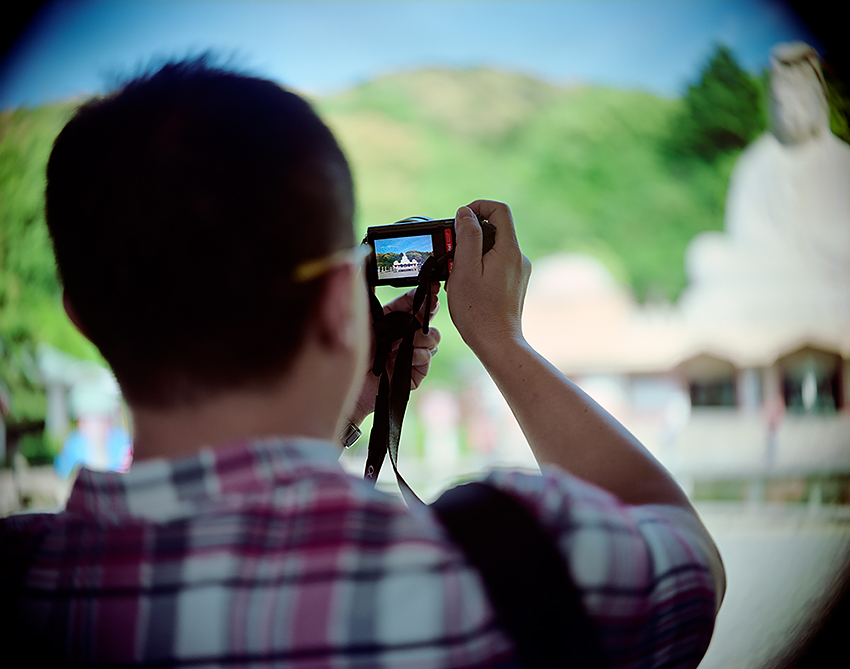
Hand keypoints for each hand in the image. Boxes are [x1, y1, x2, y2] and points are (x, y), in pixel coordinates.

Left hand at [350, 283, 440, 424]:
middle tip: (429, 307)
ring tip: (407, 341)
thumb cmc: (345, 353)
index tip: (431, 287)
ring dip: (423, 336)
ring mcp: (409, 355)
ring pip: (433, 338)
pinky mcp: (413, 374)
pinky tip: (408, 356)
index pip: (412, 304)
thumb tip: (359, 265)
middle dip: (429, 312)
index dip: (423, 295)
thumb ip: (363, 297)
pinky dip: (420, 355)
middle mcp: (403, 337)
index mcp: (391, 321)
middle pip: (427, 319)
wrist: (343, 386)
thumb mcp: (355, 320)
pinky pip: (427, 359)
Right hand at [446, 200, 530, 354]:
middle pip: (495, 230)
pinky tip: (468, 286)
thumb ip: (467, 237)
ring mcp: (518, 271)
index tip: (460, 220)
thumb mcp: (465, 269)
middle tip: (452, 255)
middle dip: (470, 236)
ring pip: (493, 249)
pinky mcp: (514, 283)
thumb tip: (466, 213)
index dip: (478, 207)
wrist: (496, 343)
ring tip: (458, 276)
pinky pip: (496, 264)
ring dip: (473, 254)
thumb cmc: (477, 311)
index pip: (499, 210)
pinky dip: (480, 268)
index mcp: (508, 250)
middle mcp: (518, 258)